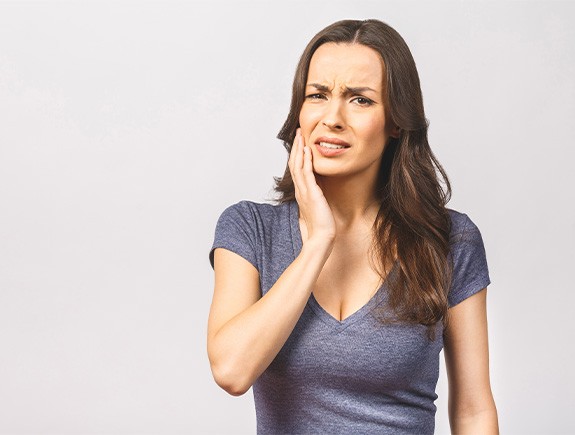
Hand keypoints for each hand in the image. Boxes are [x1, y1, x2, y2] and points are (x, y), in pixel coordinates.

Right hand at [288, 129, 335, 243]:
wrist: (321, 238)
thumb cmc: (321, 227)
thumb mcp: (317, 208)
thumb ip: (315, 199)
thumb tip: (318, 194)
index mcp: (301, 193)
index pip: (296, 169)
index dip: (297, 155)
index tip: (300, 142)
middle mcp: (300, 190)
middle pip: (294, 164)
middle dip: (296, 147)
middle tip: (298, 132)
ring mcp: (304, 192)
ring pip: (297, 165)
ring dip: (299, 149)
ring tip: (301, 135)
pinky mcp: (311, 194)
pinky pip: (306, 174)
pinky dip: (305, 161)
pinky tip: (307, 150)